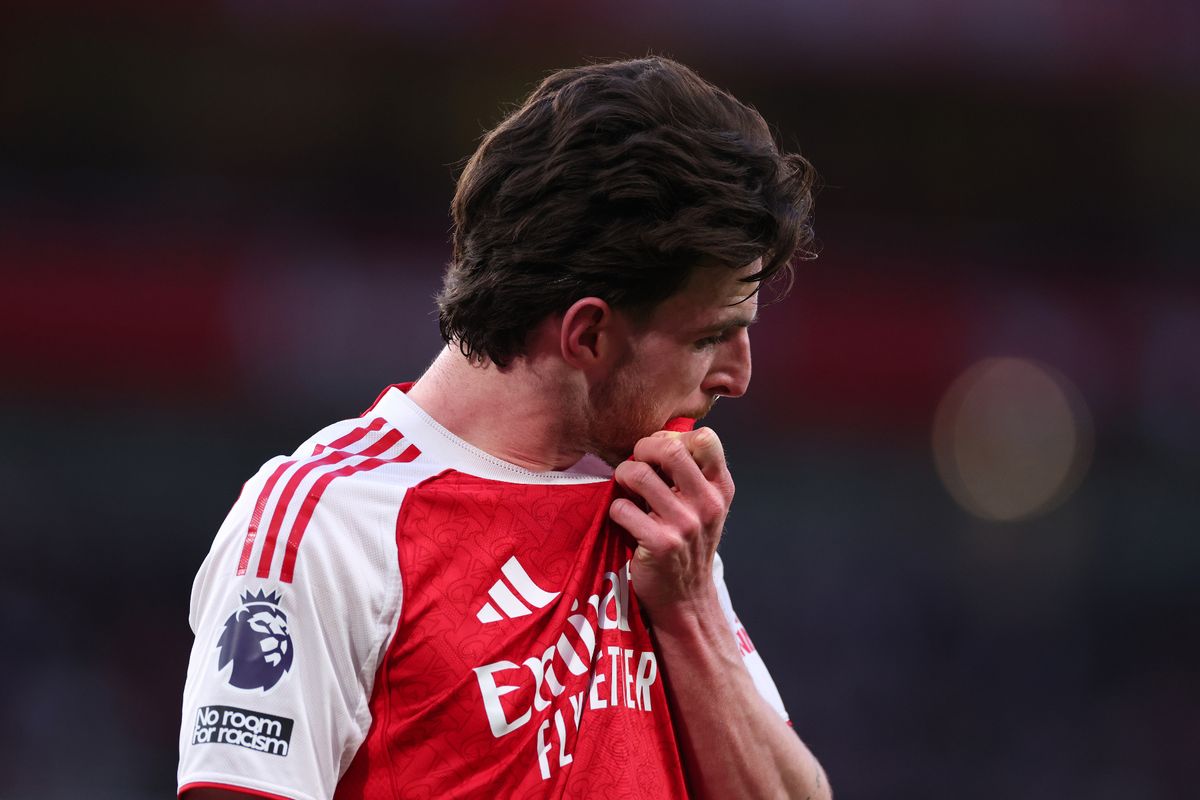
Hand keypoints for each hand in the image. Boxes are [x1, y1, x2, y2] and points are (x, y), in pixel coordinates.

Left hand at [609, 427, 734, 617]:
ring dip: (623, 477)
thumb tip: (656, 438)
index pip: (706, 439)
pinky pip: (623, 507)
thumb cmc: (687, 544)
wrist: (685, 598)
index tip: (659, 454)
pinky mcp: (660, 543)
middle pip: (669, 449)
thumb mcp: (703, 507)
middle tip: (635, 464)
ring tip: (626, 490)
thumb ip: (689, 474)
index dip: (673, 437)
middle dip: (642, 449)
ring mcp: (685, 524)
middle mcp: (707, 504)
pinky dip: (616, 510)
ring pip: (639, 474)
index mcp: (720, 489)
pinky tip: (624, 520)